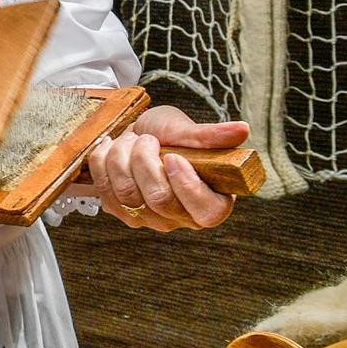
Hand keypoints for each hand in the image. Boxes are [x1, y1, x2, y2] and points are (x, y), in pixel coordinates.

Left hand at [87, 106, 250, 231]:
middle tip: (148, 139)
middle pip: (159, 199)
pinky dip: (103, 160)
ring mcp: (148, 218)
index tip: (173, 157)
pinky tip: (112, 147)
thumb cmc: (169, 136)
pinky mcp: (119, 210)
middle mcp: (180, 218)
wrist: (137, 134)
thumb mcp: (188, 131)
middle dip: (146, 160)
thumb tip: (243, 129)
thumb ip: (211, 135)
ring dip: (122, 156)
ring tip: (131, 141)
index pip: (206, 212)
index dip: (187, 185)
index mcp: (211, 202)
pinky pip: (103, 189)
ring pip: (127, 194)